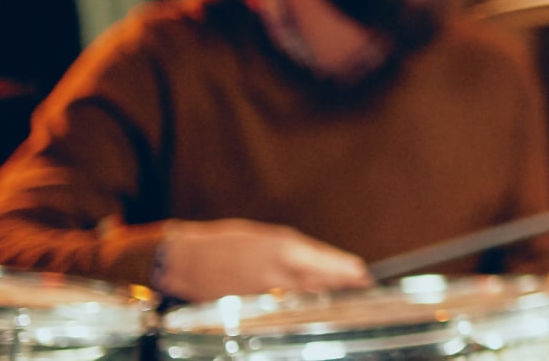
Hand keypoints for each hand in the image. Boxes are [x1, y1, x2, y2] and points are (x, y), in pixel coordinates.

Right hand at [155, 219, 368, 300]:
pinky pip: (285, 311)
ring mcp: (266, 295)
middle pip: (321, 285)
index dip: (347, 271)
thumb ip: (300, 253)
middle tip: (361, 287)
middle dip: (342, 287)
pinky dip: (300, 309)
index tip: (363, 275)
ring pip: (305, 300)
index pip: (327, 264)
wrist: (185, 261)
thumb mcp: (268, 237)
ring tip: (343, 297)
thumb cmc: (228, 244)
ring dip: (325, 299)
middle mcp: (277, 274)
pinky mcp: (254, 310)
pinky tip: (309, 308)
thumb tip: (331, 264)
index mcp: (283, 250)